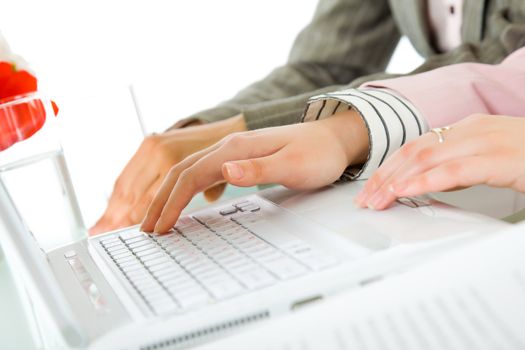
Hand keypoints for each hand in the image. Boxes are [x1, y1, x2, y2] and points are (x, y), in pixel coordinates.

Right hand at [141, 109, 368, 232]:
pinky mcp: (238, 158)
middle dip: (160, 199)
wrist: (334, 138)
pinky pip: (202, 173)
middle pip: (182, 172)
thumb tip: (224, 172)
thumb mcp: (293, 164)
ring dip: (168, 193)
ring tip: (156, 216)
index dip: (172, 201)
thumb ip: (258, 169)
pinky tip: (183, 201)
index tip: (160, 226)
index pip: (192, 175)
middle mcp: (228, 146)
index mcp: (236, 148)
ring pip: (189, 171)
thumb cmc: (317, 154)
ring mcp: (232, 151)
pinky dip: (185, 189)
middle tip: (144, 227)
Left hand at [354, 114, 524, 209]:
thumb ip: (460, 166)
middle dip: (383, 176)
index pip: (416, 146)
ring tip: (376, 201)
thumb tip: (430, 180)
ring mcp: (485, 141)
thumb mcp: (489, 160)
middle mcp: (472, 129)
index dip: (388, 167)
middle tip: (364, 199)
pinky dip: (424, 182)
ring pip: (425, 158)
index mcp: (468, 128)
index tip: (371, 187)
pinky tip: (405, 193)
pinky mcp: (499, 159)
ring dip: (395, 182)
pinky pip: (453, 171)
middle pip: (413, 151)